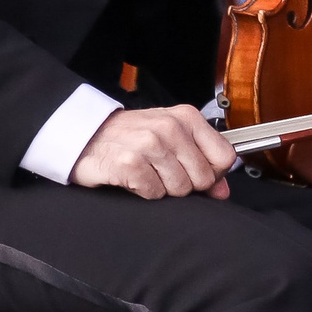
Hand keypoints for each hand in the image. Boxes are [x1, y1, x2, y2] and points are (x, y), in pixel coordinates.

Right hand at [70, 106, 236, 200]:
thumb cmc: (131, 136)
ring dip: (163, 188)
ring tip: (148, 172)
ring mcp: (150, 144)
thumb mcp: (171, 139)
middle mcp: (171, 127)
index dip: (214, 173)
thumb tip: (223, 191)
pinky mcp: (130, 163)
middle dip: (186, 184)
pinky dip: (144, 191)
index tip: (196, 172)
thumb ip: (202, 162)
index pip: (225, 156)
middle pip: (203, 178)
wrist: (85, 135)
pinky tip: (134, 177)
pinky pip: (155, 193)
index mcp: (187, 117)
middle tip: (164, 172)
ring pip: (180, 188)